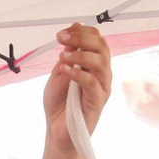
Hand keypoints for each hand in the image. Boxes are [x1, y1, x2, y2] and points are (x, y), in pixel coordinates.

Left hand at [44, 24, 112, 150]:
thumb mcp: (59, 72)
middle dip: (81, 38)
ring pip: (100, 63)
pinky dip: (78, 74)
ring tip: (62, 58)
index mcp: (94, 65)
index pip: (97, 40)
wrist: (56, 131)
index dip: (82, 32)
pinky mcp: (98, 102)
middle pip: (102, 47)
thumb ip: (68, 52)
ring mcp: (101, 88)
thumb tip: (74, 27)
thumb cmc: (59, 104)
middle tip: (61, 39)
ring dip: (79, 55)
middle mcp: (101, 74)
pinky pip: (93, 83)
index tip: (61, 34)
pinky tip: (65, 71)